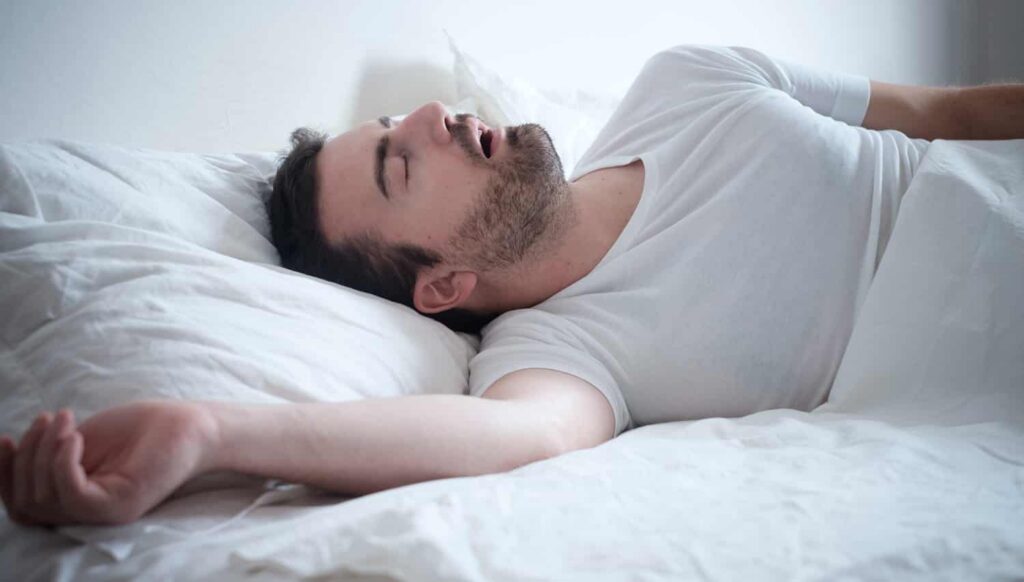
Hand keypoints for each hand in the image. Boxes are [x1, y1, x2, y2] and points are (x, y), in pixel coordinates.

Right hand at [0, 400, 218, 526]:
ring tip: (65, 419)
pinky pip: (71, 494)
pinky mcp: (119, 506)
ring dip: (44, 451)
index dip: (4, 474)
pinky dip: (62, 461)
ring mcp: (104, 514)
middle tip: (49, 417)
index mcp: (76, 502)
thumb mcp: (80, 441)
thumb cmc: (139, 430)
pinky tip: (75, 434)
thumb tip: (11, 455)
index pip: (22, 506)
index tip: (6, 437)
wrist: (188, 425)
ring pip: (43, 498)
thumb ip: (48, 457)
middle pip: (25, 503)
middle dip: (25, 456)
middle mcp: (88, 515)